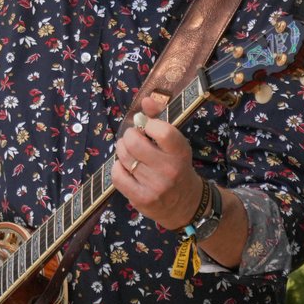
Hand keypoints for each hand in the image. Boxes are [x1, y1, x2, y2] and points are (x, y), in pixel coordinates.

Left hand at [112, 95, 202, 230]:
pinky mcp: (142, 199)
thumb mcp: (174, 143)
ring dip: (122, 151)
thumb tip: (146, 100)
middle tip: (132, 139)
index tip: (148, 127)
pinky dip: (117, 168)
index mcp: (180, 152)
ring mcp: (155, 186)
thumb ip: (159, 119)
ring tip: (130, 153)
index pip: (162, 130)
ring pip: (124, 158)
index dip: (148, 124)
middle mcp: (170, 170)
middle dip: (129, 136)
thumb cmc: (177, 166)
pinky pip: (117, 175)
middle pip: (134, 143)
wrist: (186, 204)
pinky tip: (125, 168)